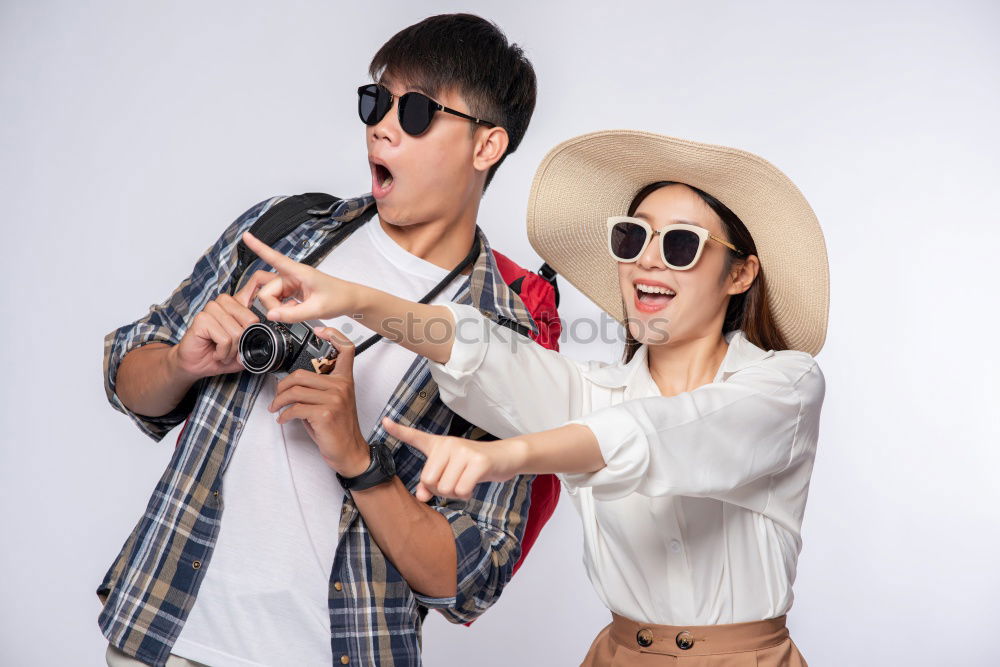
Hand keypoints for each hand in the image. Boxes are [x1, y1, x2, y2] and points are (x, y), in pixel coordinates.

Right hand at [172, 270, 278, 378]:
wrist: (195, 364)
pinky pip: (225, 339)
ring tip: (222, 351)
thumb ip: (256, 337)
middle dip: (243, 343)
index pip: (255, 283)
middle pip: (250, 320)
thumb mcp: (244, 347)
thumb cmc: (219, 354)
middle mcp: (225, 302)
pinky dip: (223, 352)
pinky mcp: (202, 318)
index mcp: (237, 304)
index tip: (276, 278)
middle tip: (232, 349)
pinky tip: (215, 352)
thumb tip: (269, 331)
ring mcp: (212, 308)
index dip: (267, 280)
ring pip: (237, 333)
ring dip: (231, 351)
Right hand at [241, 230, 362, 322]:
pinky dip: (282, 308)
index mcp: (298, 272)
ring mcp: (290, 283)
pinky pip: (277, 300)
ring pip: (270, 297)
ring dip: (279, 308)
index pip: (274, 257)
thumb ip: (293, 314)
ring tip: (296, 310)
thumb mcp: (317, 309)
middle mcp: (291, 275)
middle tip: (289, 313)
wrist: (349, 300)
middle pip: (266, 290)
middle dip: (273, 305)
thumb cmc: (338, 298)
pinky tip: (295, 309)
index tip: (246, 235)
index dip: (259, 247)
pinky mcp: (291, 290)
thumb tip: (271, 315)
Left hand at [267, 326, 370, 476]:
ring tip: (276, 409)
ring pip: (294, 392)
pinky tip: (284, 419)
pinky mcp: (325, 413)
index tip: (319, 331)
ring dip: (279, 402)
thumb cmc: (338, 428)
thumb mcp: (334, 402)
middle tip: (277, 397)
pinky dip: (284, 415)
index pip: (346, 349)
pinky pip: (295, 408)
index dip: (333, 335)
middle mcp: (341, 386)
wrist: (350, 452)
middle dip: (282, 387)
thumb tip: (293, 382)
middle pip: (301, 374)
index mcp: (345, 380)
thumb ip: (320, 387)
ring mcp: (334, 399)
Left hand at [381, 417, 523, 501]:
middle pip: (428, 480)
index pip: (415, 436)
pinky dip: (466, 494)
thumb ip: (432, 483)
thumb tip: (421, 497)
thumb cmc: (473, 466)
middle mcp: (448, 444)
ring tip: (466, 481)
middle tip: (455, 481)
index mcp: (439, 444)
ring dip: (455, 493)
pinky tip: (473, 484)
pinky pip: (461, 490)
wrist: (505, 457)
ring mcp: (463, 451)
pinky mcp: (477, 462)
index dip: (398, 430)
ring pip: (445, 487)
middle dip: (440, 489)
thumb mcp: (451, 471)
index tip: (384, 421)